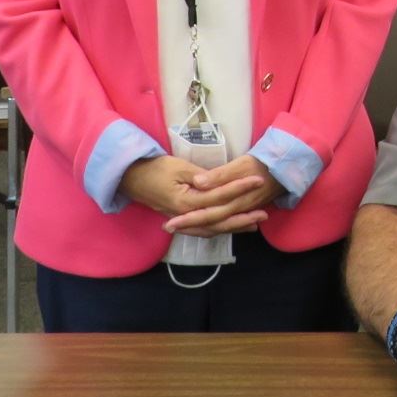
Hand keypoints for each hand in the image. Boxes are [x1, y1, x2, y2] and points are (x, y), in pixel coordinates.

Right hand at [120, 154, 270, 234]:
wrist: (131, 178)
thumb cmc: (155, 169)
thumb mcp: (178, 167)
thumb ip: (200, 177)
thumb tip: (217, 182)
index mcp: (185, 202)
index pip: (218, 197)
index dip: (239, 188)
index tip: (258, 180)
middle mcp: (186, 215)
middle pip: (219, 220)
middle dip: (243, 217)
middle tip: (265, 213)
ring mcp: (184, 219)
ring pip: (213, 229)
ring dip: (235, 226)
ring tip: (256, 223)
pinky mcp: (183, 219)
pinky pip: (205, 229)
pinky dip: (221, 229)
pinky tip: (235, 227)